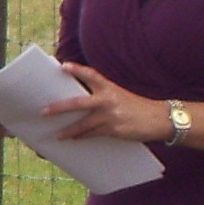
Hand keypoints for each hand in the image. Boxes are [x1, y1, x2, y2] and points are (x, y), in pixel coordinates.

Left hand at [46, 62, 172, 142]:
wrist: (160, 119)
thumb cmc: (137, 107)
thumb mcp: (120, 96)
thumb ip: (102, 97)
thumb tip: (78, 103)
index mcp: (110, 88)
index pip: (92, 75)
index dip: (77, 70)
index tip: (63, 66)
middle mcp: (109, 99)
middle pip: (78, 102)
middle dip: (60, 107)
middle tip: (44, 111)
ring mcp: (110, 115)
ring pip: (83, 124)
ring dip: (68, 130)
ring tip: (56, 134)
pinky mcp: (114, 129)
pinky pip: (92, 134)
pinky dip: (81, 136)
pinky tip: (72, 138)